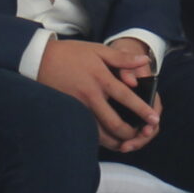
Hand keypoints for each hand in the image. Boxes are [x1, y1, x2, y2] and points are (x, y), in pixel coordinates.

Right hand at [37, 38, 159, 152]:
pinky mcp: (70, 114)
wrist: (39, 60)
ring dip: (116, 141)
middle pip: (114, 123)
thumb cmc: (71, 54)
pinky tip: (108, 140)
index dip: (142, 110)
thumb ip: (122, 58)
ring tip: (127, 142)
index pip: (126, 98)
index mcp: (100, 78)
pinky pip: (87, 132)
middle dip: (131, 133)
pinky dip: (99, 139)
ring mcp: (78, 107)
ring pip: (100, 134)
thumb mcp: (98, 50)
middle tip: (142, 135)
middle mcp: (90, 96)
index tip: (154, 120)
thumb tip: (145, 61)